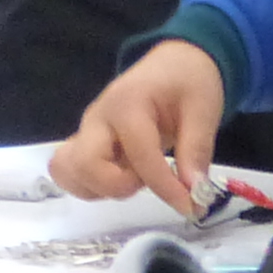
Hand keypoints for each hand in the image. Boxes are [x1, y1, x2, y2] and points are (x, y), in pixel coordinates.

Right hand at [50, 42, 224, 211]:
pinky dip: (94, 186)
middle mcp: (98, 119)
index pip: (138, 156)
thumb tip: (196, 193)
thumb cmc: (189, 81)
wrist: (174, 64)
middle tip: (150, 183)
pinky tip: (126, 180)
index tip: (191, 208)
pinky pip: (74, 172)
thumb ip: (196, 150)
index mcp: (127, 105)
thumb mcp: (203, 109)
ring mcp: (88, 132)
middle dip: (118, 186)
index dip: (164, 187)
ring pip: (70, 171)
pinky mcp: (88, 144)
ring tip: (137, 180)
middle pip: (83, 165)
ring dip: (101, 188)